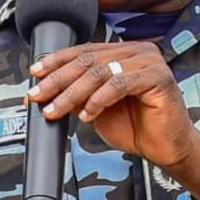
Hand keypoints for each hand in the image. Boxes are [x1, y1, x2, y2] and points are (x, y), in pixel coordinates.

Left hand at [28, 42, 199, 187]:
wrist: (165, 148)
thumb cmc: (136, 127)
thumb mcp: (96, 108)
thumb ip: (76, 95)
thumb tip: (45, 91)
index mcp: (122, 52)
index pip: (83, 52)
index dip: (56, 62)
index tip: (34, 75)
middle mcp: (137, 51)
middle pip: (87, 61)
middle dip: (58, 80)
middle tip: (38, 95)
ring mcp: (149, 61)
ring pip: (99, 73)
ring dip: (72, 94)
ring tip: (56, 111)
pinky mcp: (158, 78)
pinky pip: (119, 85)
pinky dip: (98, 101)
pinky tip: (87, 115)